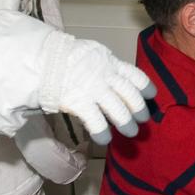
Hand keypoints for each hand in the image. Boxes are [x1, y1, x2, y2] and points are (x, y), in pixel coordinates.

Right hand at [37, 35, 156, 144]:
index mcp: (109, 62)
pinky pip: (96, 120)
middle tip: (144, 119)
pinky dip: (102, 132)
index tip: (152, 95)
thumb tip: (114, 80)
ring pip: (117, 109)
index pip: (134, 74)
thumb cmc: (64, 57)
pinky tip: (105, 140)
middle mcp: (105, 75)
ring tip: (132, 133)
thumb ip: (104, 66)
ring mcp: (93, 88)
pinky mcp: (80, 101)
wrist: (42, 59)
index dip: (145, 86)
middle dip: (139, 108)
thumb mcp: (91, 55)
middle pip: (129, 94)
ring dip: (126, 122)